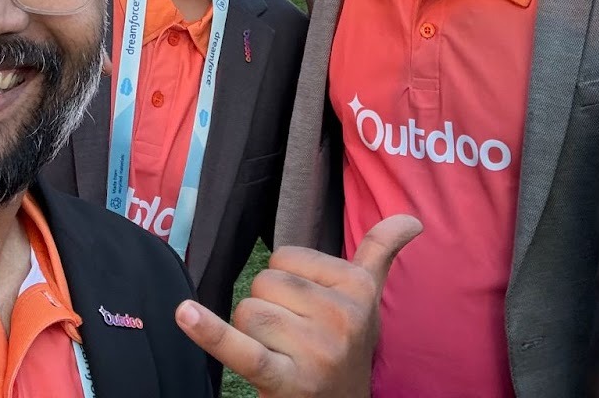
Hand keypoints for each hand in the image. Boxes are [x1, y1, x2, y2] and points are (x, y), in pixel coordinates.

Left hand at [175, 214, 421, 397]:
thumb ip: (381, 251)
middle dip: (267, 308)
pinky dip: (210, 334)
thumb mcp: (369, 299)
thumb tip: (412, 218)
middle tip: (292, 338)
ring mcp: (316, 351)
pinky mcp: (286, 380)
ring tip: (281, 354)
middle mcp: (342, 317)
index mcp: (358, 287)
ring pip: (248, 312)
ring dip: (252, 334)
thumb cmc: (347, 347)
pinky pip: (241, 349)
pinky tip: (186, 315)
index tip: (308, 311)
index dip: (286, 283)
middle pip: (265, 283)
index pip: (286, 257)